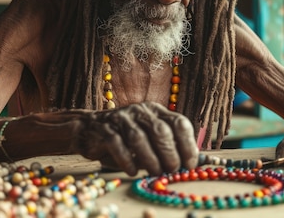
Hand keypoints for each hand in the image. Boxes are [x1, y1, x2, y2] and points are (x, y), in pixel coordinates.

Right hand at [75, 102, 197, 175]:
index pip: (179, 123)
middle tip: (172, 170)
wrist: (89, 129)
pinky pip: (118, 144)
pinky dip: (127, 160)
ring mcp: (122, 119)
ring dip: (150, 159)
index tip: (190, 163)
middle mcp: (141, 111)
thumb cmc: (125, 138)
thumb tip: (194, 164)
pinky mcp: (105, 129)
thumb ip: (169, 148)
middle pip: (161, 130)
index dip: (188, 144)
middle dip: (170, 153)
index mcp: (156, 111)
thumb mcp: (149, 139)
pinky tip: (132, 171)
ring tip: (155, 172)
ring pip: (139, 138)